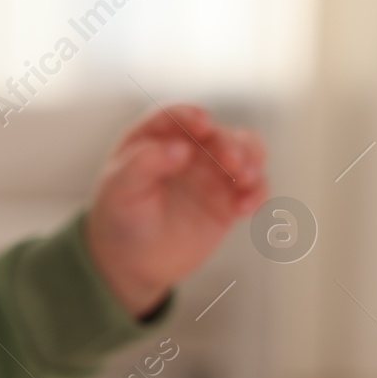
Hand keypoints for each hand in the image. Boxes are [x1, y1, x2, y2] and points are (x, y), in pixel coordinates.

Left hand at [83, 104, 268, 316]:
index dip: (191, 116)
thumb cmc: (119, 219)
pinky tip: (246, 208)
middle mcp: (187, 148)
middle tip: (232, 163)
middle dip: (229, 143)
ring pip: (244, 151)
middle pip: (217, 133)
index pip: (176, 116)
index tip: (202, 126)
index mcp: (154, 138)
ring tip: (246, 181)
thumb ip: (142, 164)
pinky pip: (253, 186)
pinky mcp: (228, 197)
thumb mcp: (119, 191)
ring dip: (251, 160)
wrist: (131, 261)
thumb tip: (180, 147)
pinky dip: (257, 192)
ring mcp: (211, 171)